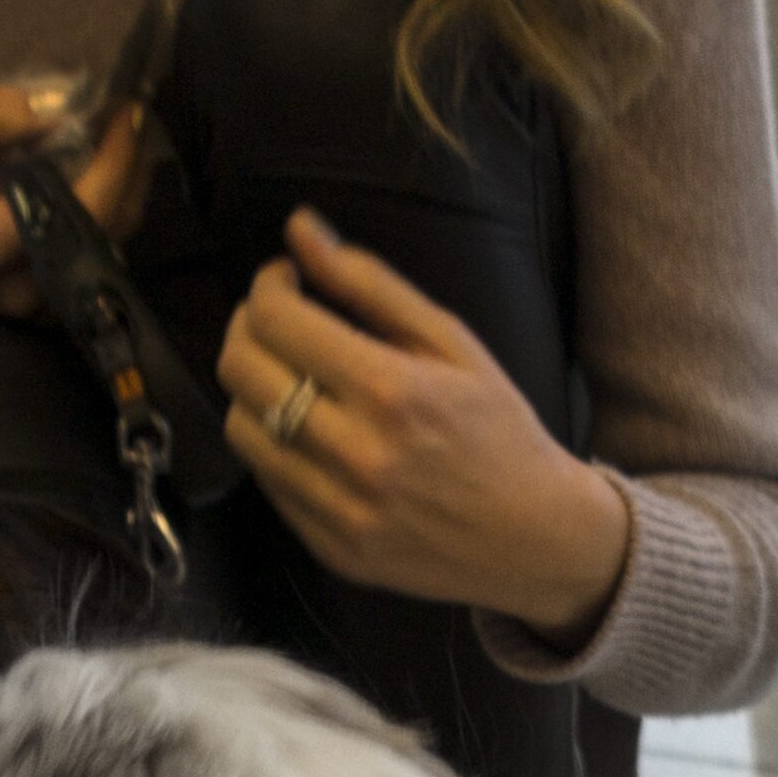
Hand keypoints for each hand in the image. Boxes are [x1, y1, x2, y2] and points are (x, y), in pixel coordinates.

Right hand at [0, 83, 146, 318]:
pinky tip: (108, 174)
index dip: (114, 160)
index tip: (126, 111)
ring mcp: (36, 303)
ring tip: (126, 139)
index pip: (80, 206)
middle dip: (130, 170)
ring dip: (126, 191)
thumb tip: (53, 107)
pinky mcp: (43, 305)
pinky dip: (109, 213)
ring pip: (109, 246)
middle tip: (134, 117)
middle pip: (107, 228)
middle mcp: (23, 284)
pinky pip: (93, 256)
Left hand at [216, 209, 633, 639]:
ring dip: (252, 388)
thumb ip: (368, 282)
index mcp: (390, 390)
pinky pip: (267, 480)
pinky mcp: (330, 547)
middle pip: (241, 371)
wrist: (536, 537)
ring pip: (241, 428)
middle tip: (277, 319)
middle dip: (247, 327)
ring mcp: (339, 509)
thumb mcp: (451, 340)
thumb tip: (299, 229)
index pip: (276, 320)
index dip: (267, 286)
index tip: (285, 278)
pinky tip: (310, 429)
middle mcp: (356, 454)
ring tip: (289, 375)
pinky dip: (275, 443)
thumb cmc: (499, 427)